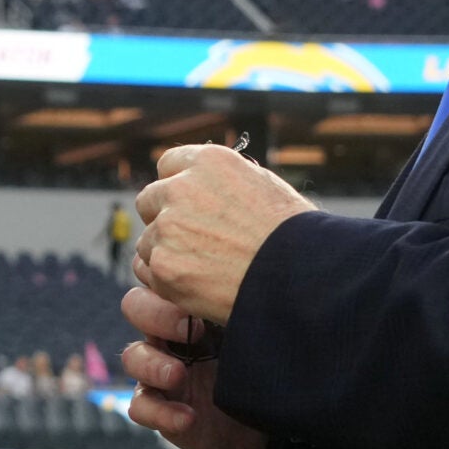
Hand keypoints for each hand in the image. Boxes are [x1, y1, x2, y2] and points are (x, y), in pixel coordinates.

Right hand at [123, 287, 267, 448]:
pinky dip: (159, 412)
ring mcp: (161, 372)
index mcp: (190, 306)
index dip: (161, 276)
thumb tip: (252, 271)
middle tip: (190, 329)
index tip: (195, 287)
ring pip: (131, 356)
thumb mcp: (256, 327)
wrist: (270, 421)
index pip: (157, 277)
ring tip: (179, 375)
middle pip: (134, 306)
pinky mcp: (160, 409)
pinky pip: (139, 407)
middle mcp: (170, 335)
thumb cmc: (264, 365)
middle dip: (154, 313)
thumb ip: (242, 301)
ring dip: (151, 364)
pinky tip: (187, 417)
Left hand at [133, 143, 313, 326]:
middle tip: (191, 242)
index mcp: (208, 162)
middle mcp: (181, 188)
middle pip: (149, 200)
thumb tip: (209, 187)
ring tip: (205, 269)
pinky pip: (150, 272)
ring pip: (148, 240)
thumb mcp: (263, 186)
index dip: (177, 186)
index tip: (185, 205)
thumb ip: (225, 183)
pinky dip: (168, 281)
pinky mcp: (164, 265)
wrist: (299, 276)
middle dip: (164, 219)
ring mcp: (168, 227)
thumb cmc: (294, 235)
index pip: (168, 165)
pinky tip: (198, 286)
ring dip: (167, 253)